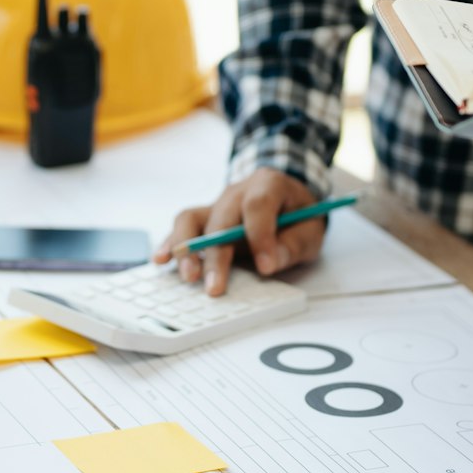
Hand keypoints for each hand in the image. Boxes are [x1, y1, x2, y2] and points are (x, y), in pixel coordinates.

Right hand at [154, 168, 322, 296]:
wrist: (286, 198)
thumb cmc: (298, 214)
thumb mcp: (311, 229)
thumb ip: (294, 244)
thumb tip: (269, 262)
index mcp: (268, 185)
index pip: (258, 205)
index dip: (260, 235)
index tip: (265, 265)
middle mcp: (236, 191)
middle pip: (220, 218)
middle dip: (216, 255)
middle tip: (215, 287)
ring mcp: (216, 204)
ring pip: (191, 219)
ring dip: (187, 249)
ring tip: (187, 276)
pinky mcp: (204, 219)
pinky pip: (182, 227)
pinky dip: (170, 243)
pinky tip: (161, 259)